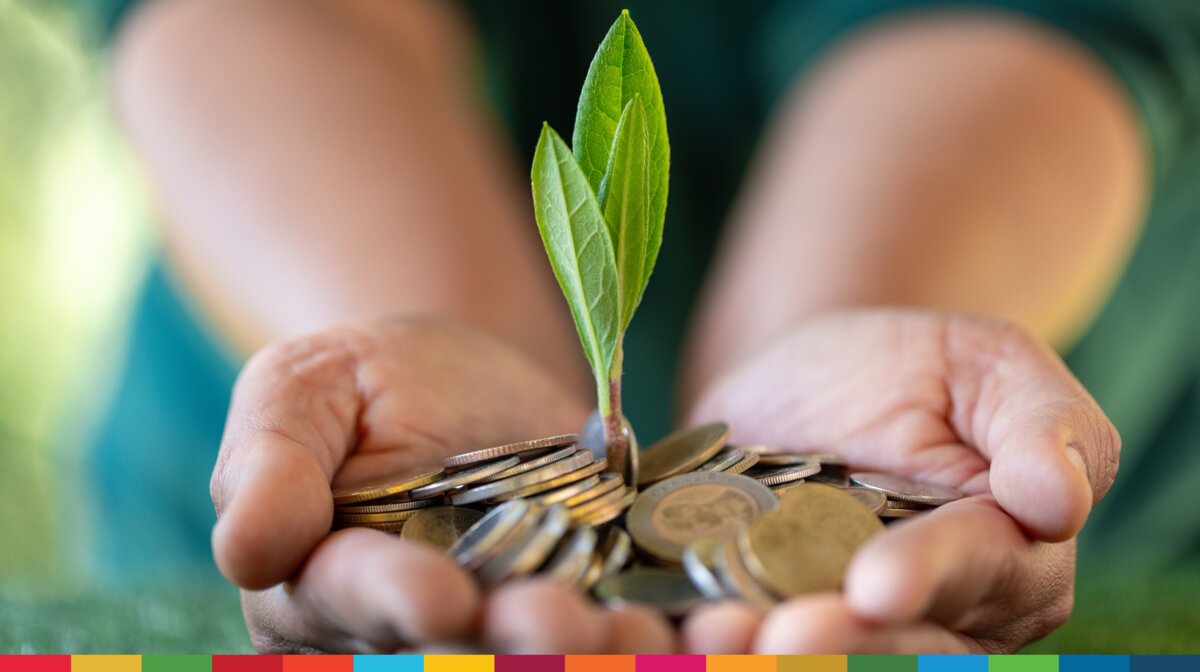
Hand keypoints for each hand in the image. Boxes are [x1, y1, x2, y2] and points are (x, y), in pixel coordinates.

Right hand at [211, 319, 674, 652]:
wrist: (471, 379)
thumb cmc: (370, 379)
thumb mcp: (306, 389)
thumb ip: (271, 461)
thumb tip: (247, 547)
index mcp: (330, 589)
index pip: (353, 601)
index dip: (391, 602)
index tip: (436, 598)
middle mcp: (418, 631)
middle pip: (459, 652)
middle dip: (511, 649)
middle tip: (558, 628)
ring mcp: (510, 625)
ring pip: (543, 657)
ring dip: (594, 654)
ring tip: (640, 636)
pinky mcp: (594, 604)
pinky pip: (626, 625)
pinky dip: (670, 634)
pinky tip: (717, 626)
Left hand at [679, 310, 1118, 653]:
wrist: (803, 382)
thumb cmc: (913, 369)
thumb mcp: (986, 366)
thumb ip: (1042, 425)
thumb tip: (1059, 500)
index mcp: (1000, 566)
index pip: (973, 579)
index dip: (927, 582)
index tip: (876, 585)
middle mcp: (923, 623)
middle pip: (891, 654)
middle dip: (836, 652)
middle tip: (776, 639)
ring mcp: (832, 629)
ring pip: (807, 661)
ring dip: (754, 661)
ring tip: (709, 638)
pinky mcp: (750, 624)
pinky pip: (728, 645)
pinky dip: (687, 647)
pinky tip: (649, 635)